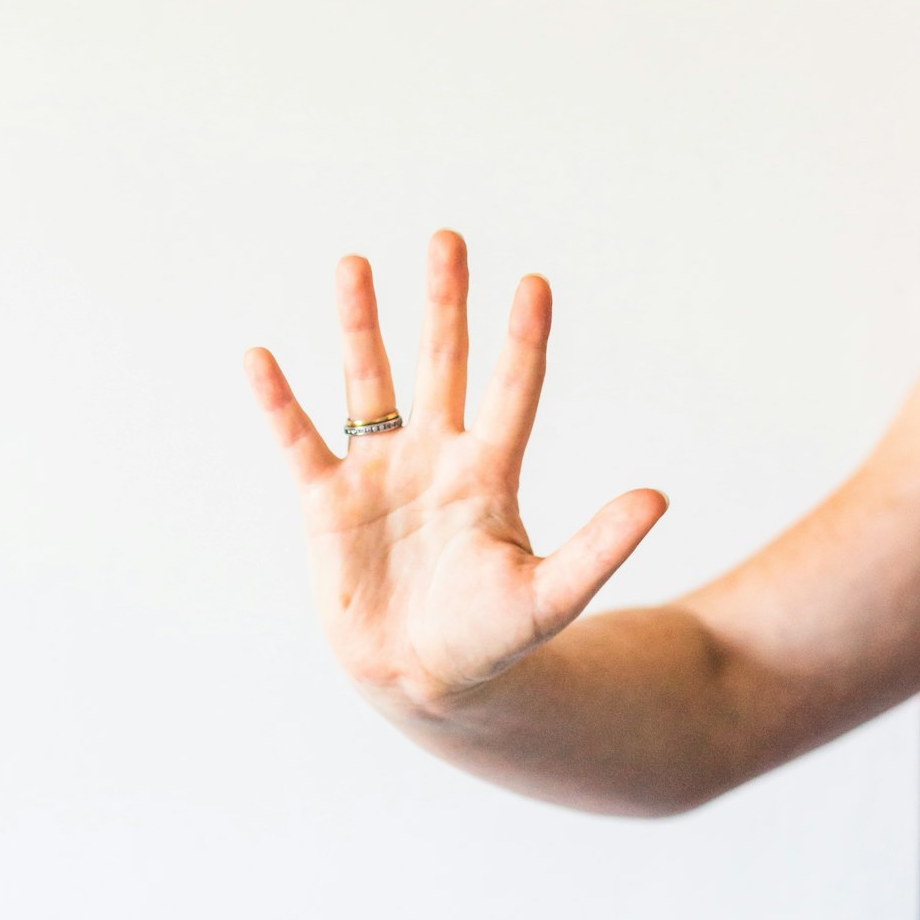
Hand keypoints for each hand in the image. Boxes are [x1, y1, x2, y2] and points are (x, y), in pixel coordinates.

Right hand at [244, 230, 667, 715]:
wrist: (421, 680)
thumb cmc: (489, 641)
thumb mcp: (549, 596)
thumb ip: (599, 547)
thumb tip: (658, 498)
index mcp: (489, 473)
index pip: (513, 389)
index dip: (523, 339)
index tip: (535, 283)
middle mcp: (435, 458)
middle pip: (441, 364)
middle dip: (445, 303)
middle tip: (448, 239)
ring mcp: (379, 475)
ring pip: (369, 384)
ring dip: (362, 326)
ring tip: (355, 264)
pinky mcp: (328, 502)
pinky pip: (299, 439)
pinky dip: (279, 402)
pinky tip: (261, 358)